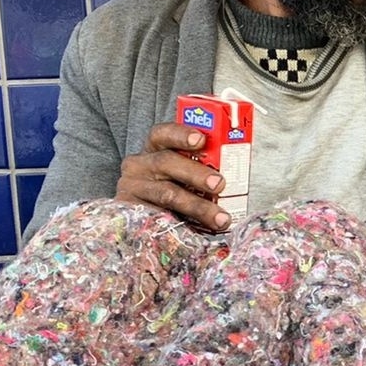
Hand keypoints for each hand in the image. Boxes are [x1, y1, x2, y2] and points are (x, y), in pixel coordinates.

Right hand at [115, 121, 230, 230]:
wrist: (141, 227)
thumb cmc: (176, 196)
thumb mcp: (187, 179)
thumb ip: (204, 171)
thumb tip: (236, 174)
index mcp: (155, 150)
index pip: (163, 134)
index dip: (181, 134)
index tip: (201, 140)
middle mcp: (139, 166)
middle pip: (167, 162)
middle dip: (196, 173)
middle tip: (219, 184)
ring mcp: (132, 189)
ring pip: (167, 193)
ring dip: (198, 206)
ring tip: (220, 218)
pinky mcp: (129, 213)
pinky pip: (157, 217)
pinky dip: (180, 224)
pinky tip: (197, 231)